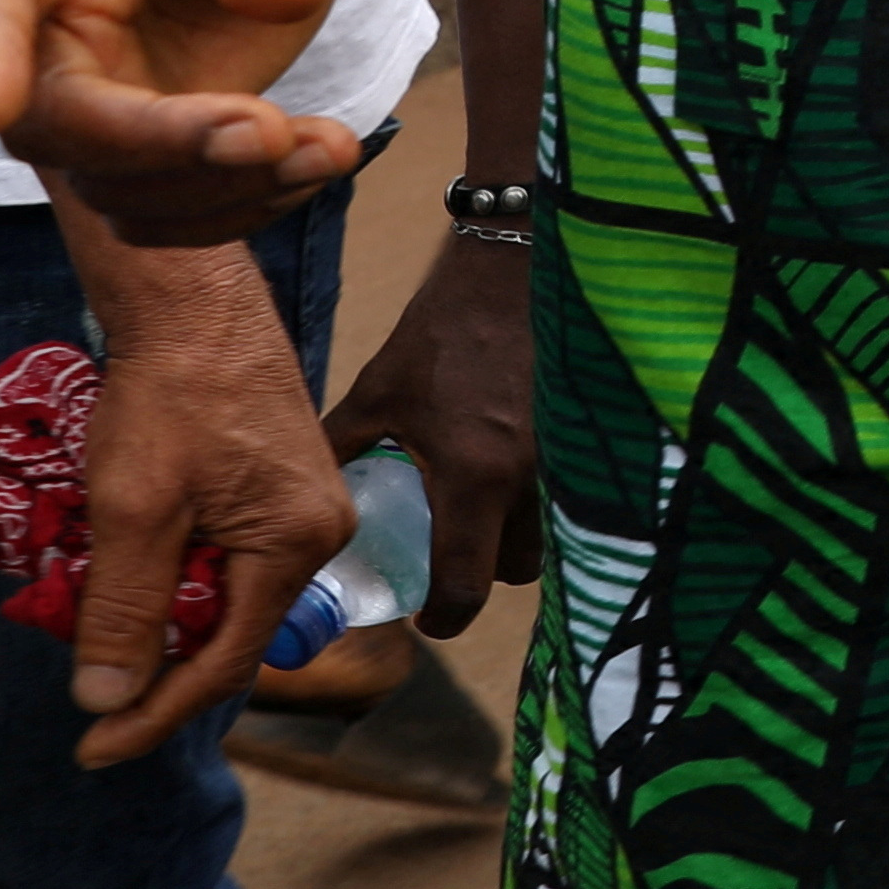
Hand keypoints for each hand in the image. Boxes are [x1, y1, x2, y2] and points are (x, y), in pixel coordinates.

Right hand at [0, 0, 374, 237]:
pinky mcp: (133, 142)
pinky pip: (156, 210)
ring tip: (332, 146)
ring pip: (105, 181)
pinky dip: (237, 206)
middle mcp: (45, 17)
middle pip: (48, 115)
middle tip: (277, 133)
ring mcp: (82, 89)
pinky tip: (315, 161)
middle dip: (159, 143)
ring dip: (219, 184)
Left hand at [60, 234, 356, 768]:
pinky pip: (230, 559)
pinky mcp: (279, 484)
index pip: (225, 663)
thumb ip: (125, 609)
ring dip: (165, 623)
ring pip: (228, 596)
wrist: (194, 299)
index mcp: (297, 545)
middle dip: (161, 672)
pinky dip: (177, 579)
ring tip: (99, 640)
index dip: (155, 714)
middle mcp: (319, 533)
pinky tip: (131, 579)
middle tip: (90, 701)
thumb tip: (108, 702)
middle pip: (233, 634)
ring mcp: (304, 506)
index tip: (92, 747)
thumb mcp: (134, 509)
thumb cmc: (170, 397)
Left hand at [320, 238, 540, 636]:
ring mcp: (569, 457)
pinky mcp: (587, 433)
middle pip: (516, 569)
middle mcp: (531, 478)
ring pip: (551, 534)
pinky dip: (543, 499)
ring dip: (516, 536)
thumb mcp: (380, 392)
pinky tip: (514, 470)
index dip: (444, 617)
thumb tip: (301, 490)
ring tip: (481, 511)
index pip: (465, 583)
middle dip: (483, 573)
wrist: (518, 268)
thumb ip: (343, 445)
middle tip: (448, 553)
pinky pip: (569, 493)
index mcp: (474, 476)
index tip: (427, 620)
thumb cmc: (443, 329)